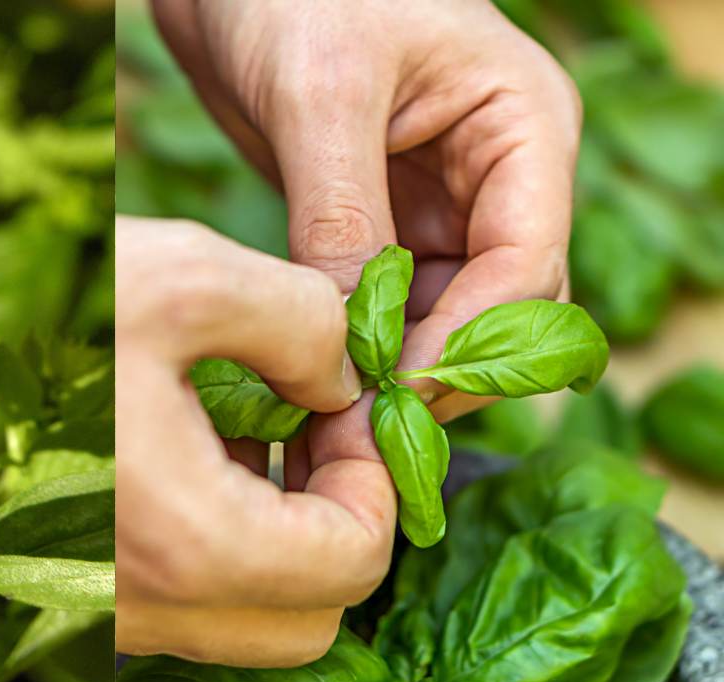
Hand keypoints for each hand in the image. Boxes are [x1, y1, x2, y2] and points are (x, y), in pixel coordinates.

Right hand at [115, 216, 395, 666]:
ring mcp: (112, 606)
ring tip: (260, 436)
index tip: (348, 410)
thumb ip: (302, 325)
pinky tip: (202, 456)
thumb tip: (345, 383)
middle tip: (317, 435)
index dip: (376, 481)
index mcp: (188, 537)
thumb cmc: (55, 306)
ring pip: (249, 620)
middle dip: (341, 526)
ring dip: (285, 540)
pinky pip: (189, 601)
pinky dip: (225, 546)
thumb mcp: (185, 276)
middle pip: (310, 620)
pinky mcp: (89, 590)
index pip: (353, 562)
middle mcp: (146, 600)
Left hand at [152, 0, 579, 422]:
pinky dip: (357, 346)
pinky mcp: (377, 224)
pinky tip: (314, 378)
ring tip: (333, 418)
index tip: (397, 395)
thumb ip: (340, 210)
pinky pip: (386, 306)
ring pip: (441, 319)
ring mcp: (437, 204)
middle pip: (497, 308)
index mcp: (521, 129)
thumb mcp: (321, 92)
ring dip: (394, 370)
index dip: (469, 343)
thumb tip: (346, 336)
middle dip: (437, 371)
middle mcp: (493, 176)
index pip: (527, 264)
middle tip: (363, 429)